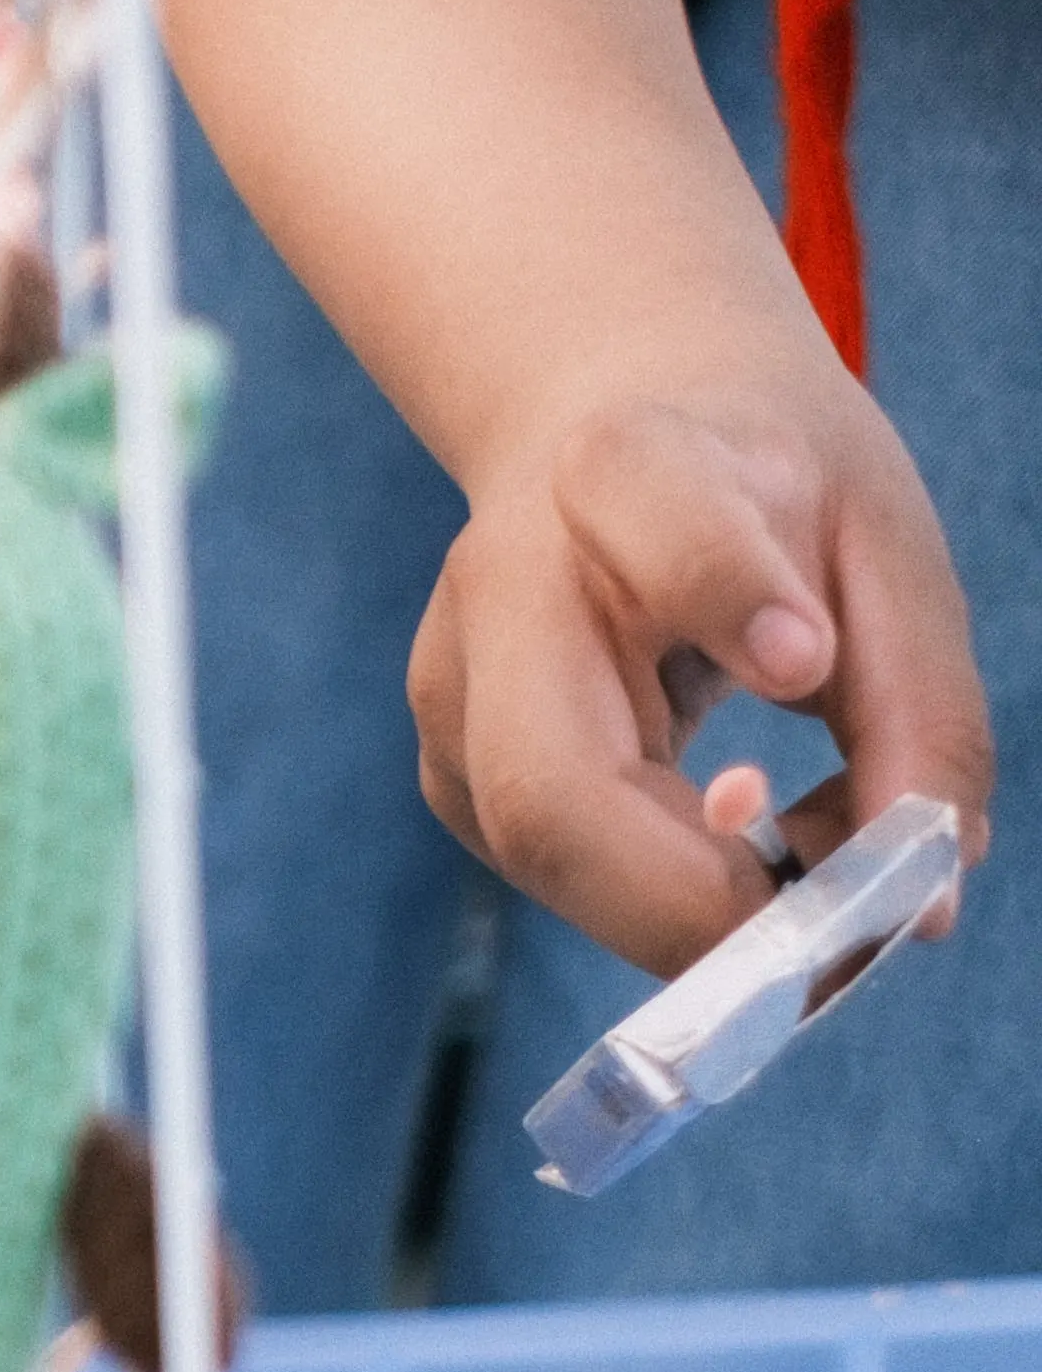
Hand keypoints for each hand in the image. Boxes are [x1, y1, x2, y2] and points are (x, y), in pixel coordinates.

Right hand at [411, 364, 991, 976]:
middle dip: (697, 902)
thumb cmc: (764, 490)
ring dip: (697, 909)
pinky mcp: (453, 775)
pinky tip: (740, 840)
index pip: (660, 528)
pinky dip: (670, 898)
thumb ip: (918, 714)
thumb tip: (915, 910)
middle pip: (548, 790)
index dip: (724, 596)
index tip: (804, 662)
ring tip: (818, 861)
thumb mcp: (884, 550)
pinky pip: (561, 876)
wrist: (604, 423)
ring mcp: (453, 694)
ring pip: (547, 860)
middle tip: (836, 948)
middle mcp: (500, 583)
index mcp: (627, 468)